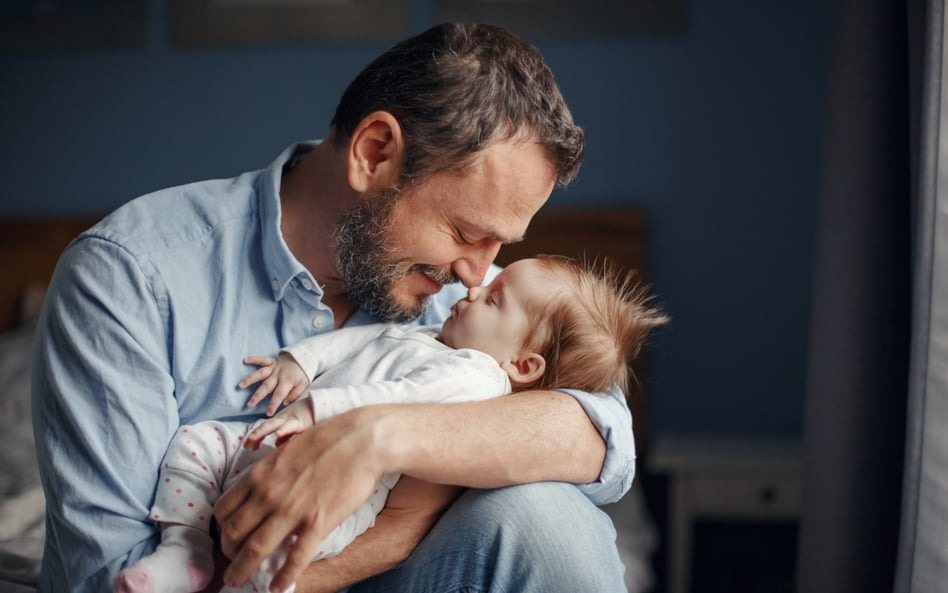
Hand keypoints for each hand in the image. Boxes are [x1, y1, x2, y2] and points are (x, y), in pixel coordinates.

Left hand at [214, 406, 388, 591]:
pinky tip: (278, 587)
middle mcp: (268, 495)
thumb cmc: (327, 440)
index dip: (221, 528)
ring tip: (237, 582)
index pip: (223, 509)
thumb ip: (269, 472)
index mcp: (259, 475)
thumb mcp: (286, 450)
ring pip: (254, 550)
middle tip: (231, 562)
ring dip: (241, 570)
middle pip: (232, 533)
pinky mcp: (317, 523)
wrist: (361, 440)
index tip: (228, 536)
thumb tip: (260, 487)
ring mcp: (292, 510)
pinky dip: (283, 577)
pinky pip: (295, 558)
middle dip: (227, 553)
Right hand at [239, 352, 310, 415]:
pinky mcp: (272, 361)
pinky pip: (262, 359)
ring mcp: (274, 368)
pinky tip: (245, 360)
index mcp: (287, 382)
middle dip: (257, 396)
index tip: (268, 413)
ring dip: (250, 379)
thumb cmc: (303, 374)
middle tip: (249, 404)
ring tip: (240, 385)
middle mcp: (278, 375)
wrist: (305, 357)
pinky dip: (253, 359)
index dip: (273, 404)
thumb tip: (285, 402)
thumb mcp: (304, 385)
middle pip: (266, 387)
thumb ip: (295, 394)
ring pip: (260, 374)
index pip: (279, 395)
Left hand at [244, 398, 315, 449]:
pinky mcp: (300, 423)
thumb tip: (276, 444)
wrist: (322, 407)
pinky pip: (290, 427)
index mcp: (281, 421)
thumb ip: (286, 435)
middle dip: (255, 435)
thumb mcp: (295, 426)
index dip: (255, 436)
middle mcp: (283, 420)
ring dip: (262, 431)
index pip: (265, 429)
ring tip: (253, 438)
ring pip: (273, 425)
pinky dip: (283, 430)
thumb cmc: (309, 417)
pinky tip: (277, 434)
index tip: (247, 446)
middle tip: (245, 445)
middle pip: (266, 427)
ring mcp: (290, 420)